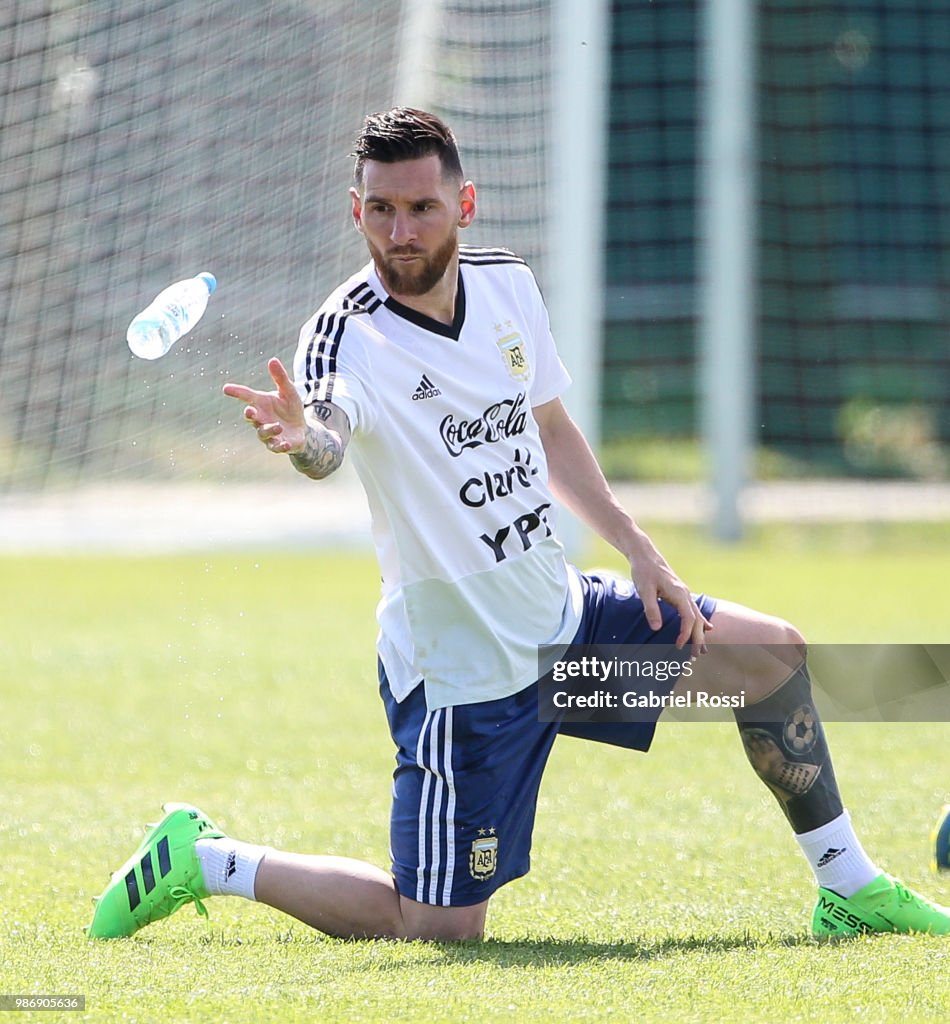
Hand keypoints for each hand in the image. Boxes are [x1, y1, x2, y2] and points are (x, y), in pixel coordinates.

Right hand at [222, 357, 305, 453]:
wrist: (301, 428)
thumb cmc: (291, 408)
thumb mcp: (289, 391)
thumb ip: (280, 378)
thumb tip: (272, 360)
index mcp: (261, 403)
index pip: (246, 396)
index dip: (236, 392)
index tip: (226, 388)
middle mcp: (261, 418)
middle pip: (250, 417)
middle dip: (249, 415)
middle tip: (250, 411)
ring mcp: (268, 433)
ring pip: (262, 433)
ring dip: (269, 430)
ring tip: (278, 426)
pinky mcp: (278, 444)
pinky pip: (275, 447)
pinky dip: (280, 447)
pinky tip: (286, 444)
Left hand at [625, 531, 711, 656]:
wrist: (645, 555)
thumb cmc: (643, 571)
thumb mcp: (644, 590)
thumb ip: (651, 608)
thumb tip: (657, 628)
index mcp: (679, 594)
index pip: (688, 619)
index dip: (685, 634)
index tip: (678, 647)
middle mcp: (685, 594)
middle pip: (697, 620)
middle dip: (697, 639)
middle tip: (696, 656)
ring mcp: (684, 594)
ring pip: (697, 616)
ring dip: (699, 633)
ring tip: (702, 649)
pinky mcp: (680, 593)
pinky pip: (694, 610)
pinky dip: (700, 621)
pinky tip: (707, 628)